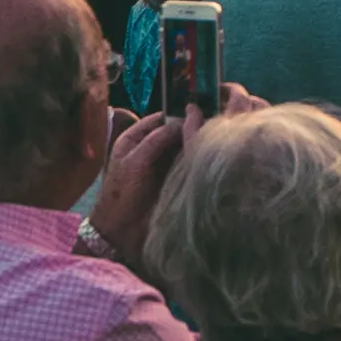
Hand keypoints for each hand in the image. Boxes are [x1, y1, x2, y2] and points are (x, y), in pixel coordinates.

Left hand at [91, 86, 264, 267]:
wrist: (122, 233)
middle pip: (176, 131)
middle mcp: (153, 147)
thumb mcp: (135, 160)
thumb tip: (184, 121)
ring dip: (198, 143)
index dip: (179, 112)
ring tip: (218, 136)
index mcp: (136, 137)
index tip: (202, 108)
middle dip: (192, 127)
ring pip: (185, 146)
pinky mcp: (176, 180)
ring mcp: (165, 164)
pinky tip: (213, 155)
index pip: (163, 117)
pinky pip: (189, 163)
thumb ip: (157, 138)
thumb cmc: (123, 193)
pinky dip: (199, 159)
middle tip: (216, 121)